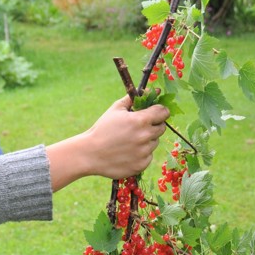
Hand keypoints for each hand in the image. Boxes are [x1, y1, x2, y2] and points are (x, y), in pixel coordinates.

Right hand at [47, 95, 168, 190]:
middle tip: (139, 126)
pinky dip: (141, 153)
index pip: (163, 112)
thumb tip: (149, 90)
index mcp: (140, 120)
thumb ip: (132, 99)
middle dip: (153, 125)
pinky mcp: (142, 164)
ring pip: (154, 142)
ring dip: (147, 140)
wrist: (90, 153)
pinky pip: (148, 156)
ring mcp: (144, 152)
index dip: (160, 111)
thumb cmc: (102, 128)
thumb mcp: (115, 109)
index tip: (155, 112)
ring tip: (130, 140)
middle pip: (162, 127)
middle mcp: (145, 136)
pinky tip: (128, 151)